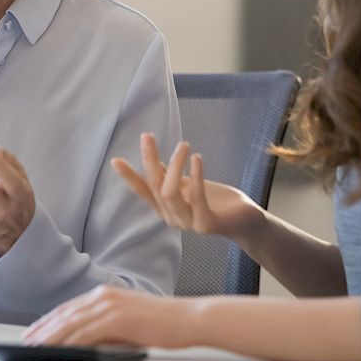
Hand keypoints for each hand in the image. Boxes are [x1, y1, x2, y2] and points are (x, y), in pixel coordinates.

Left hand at [22, 285, 193, 347]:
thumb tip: (85, 342)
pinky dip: (68, 342)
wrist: (188, 318)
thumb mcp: (128, 324)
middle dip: (42, 329)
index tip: (34, 333)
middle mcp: (104, 295)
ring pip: (70, 323)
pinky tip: (57, 350)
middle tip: (25, 342)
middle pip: (65, 314)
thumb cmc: (163, 325)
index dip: (49, 321)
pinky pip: (85, 332)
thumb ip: (105, 328)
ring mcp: (109, 305)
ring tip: (33, 348)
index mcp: (106, 294)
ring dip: (49, 337)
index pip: (69, 309)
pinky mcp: (116, 317)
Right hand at [111, 132, 263, 241]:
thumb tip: (154, 161)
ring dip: (175, 165)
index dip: (129, 176)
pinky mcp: (206, 224)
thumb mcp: (189, 185)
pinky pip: (196, 198)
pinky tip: (196, 157)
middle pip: (155, 186)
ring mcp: (188, 223)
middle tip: (147, 136)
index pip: (143, 191)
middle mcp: (172, 218)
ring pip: (170, 193)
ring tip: (183, 144)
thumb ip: (171, 177)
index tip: (115, 160)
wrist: (245, 220)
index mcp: (166, 208)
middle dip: (148, 160)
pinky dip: (195, 175)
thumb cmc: (216, 201)